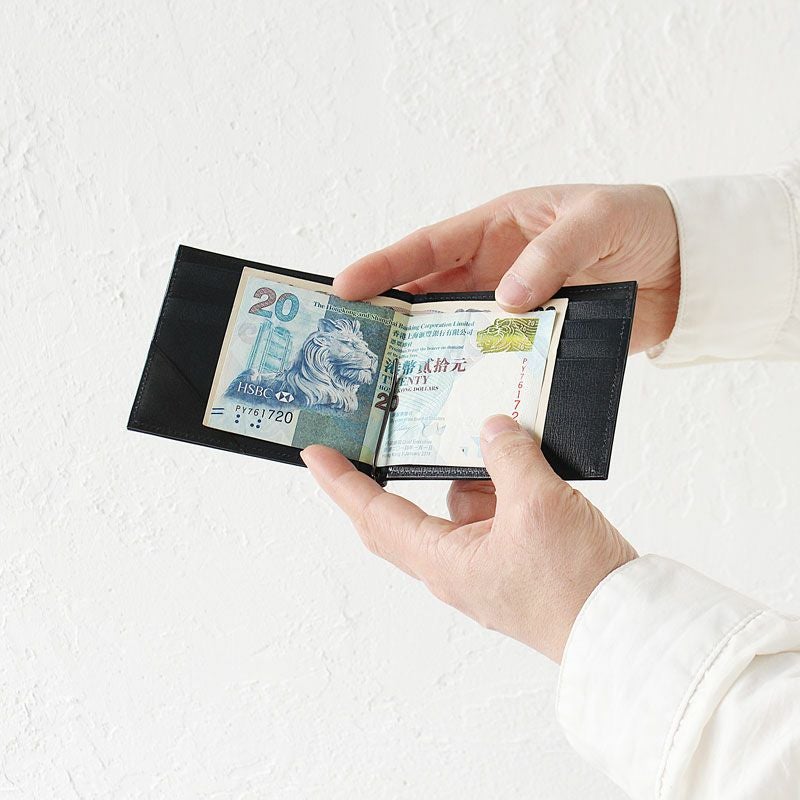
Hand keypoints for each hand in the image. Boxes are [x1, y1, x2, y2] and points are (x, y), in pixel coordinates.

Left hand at [301, 415, 636, 662]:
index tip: (315, 455)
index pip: (376, 516)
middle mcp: (456, 567)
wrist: (626, 630)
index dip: (341, 484)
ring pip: (458, 507)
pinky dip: (500, 484)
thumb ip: (508, 457)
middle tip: (369, 437)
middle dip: (385, 476)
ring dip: (465, 471)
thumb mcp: (538, 504)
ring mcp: (486, 566)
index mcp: (444, 561)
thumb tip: (491, 428)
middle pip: (404, 516)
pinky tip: (522, 459)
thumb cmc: (575, 584)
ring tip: (482, 430)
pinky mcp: (515, 561)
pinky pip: (494, 514)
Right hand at [333, 184, 679, 352]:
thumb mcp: (595, 221)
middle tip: (355, 348)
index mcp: (498, 228)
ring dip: (432, 358)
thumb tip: (506, 297)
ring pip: (460, 336)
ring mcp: (514, 310)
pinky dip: (480, 380)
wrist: (686, 266)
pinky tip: (459, 402)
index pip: (430, 247)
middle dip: (393, 320)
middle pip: (431, 297)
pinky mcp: (538, 342)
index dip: (385, 266)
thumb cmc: (639, 222)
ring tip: (394, 386)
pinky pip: (499, 361)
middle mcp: (495, 271)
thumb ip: (551, 255)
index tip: (345, 289)